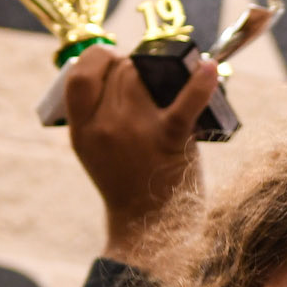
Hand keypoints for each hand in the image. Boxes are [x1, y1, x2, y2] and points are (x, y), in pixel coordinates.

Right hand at [64, 45, 218, 266]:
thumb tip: (121, 67)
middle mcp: (104, 127)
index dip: (99, 59)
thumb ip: (98, 112)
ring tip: (170, 81)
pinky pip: (184, 101)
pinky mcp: (169, 139)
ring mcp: (136, 131)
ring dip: (161, 72)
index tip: (114, 61)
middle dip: (137, 66)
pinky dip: (200, 82)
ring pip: (145, 75)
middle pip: (120, 70)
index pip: (79, 75)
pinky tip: (208, 67)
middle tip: (152, 79)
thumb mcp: (94, 149)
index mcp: (81, 130)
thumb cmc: (129, 182)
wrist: (149, 227)